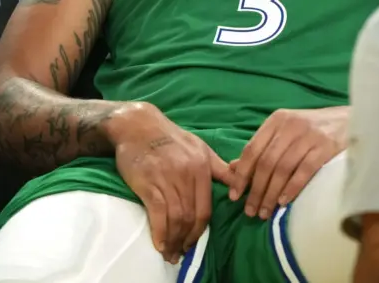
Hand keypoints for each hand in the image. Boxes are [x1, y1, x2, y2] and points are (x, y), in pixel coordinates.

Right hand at [111, 103, 234, 263]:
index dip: (200, 231)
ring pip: (175, 217)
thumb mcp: (201, 148)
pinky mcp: (148, 182)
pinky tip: (160, 243)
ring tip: (170, 252)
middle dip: (187, 239)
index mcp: (202, 167)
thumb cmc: (171, 138)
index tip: (194, 243)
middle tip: (181, 253)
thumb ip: (220, 169)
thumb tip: (240, 183)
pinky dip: (160, 232)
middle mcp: (187, 174)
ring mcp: (167, 178)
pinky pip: (157, 213)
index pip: (205, 209)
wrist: (138, 125)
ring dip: (173, 239)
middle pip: (190, 216)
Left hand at [228, 107, 347, 219]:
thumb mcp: (285, 132)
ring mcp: (308, 136)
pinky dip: (292, 188)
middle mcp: (290, 125)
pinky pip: (304, 171)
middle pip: (266, 162)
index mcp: (276, 121)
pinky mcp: (325, 147)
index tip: (234, 196)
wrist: (349, 120)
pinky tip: (284, 202)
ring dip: (271, 194)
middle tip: (250, 211)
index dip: (241, 174)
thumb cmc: (313, 129)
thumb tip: (231, 168)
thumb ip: (261, 148)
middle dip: (256, 190)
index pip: (251, 150)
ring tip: (265, 212)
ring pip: (282, 169)